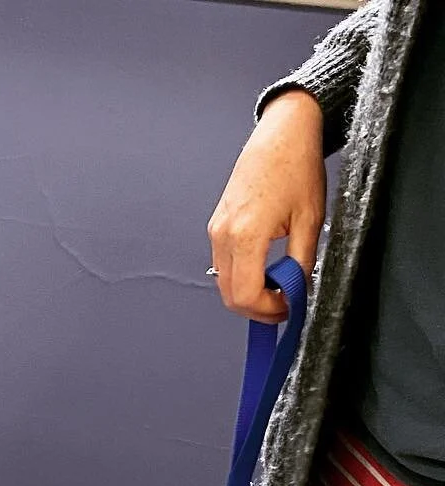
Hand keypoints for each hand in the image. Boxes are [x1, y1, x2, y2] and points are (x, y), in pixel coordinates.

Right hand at [208, 90, 325, 320]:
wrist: (281, 134)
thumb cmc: (296, 166)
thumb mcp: (310, 219)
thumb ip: (301, 262)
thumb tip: (296, 290)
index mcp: (247, 234)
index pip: (247, 294)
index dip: (268, 311)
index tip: (288, 310)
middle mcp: (224, 235)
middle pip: (230, 295)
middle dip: (257, 308)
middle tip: (284, 305)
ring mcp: (216, 231)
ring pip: (224, 283)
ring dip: (250, 292)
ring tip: (278, 285)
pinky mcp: (217, 226)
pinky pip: (223, 265)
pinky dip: (242, 275)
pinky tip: (265, 269)